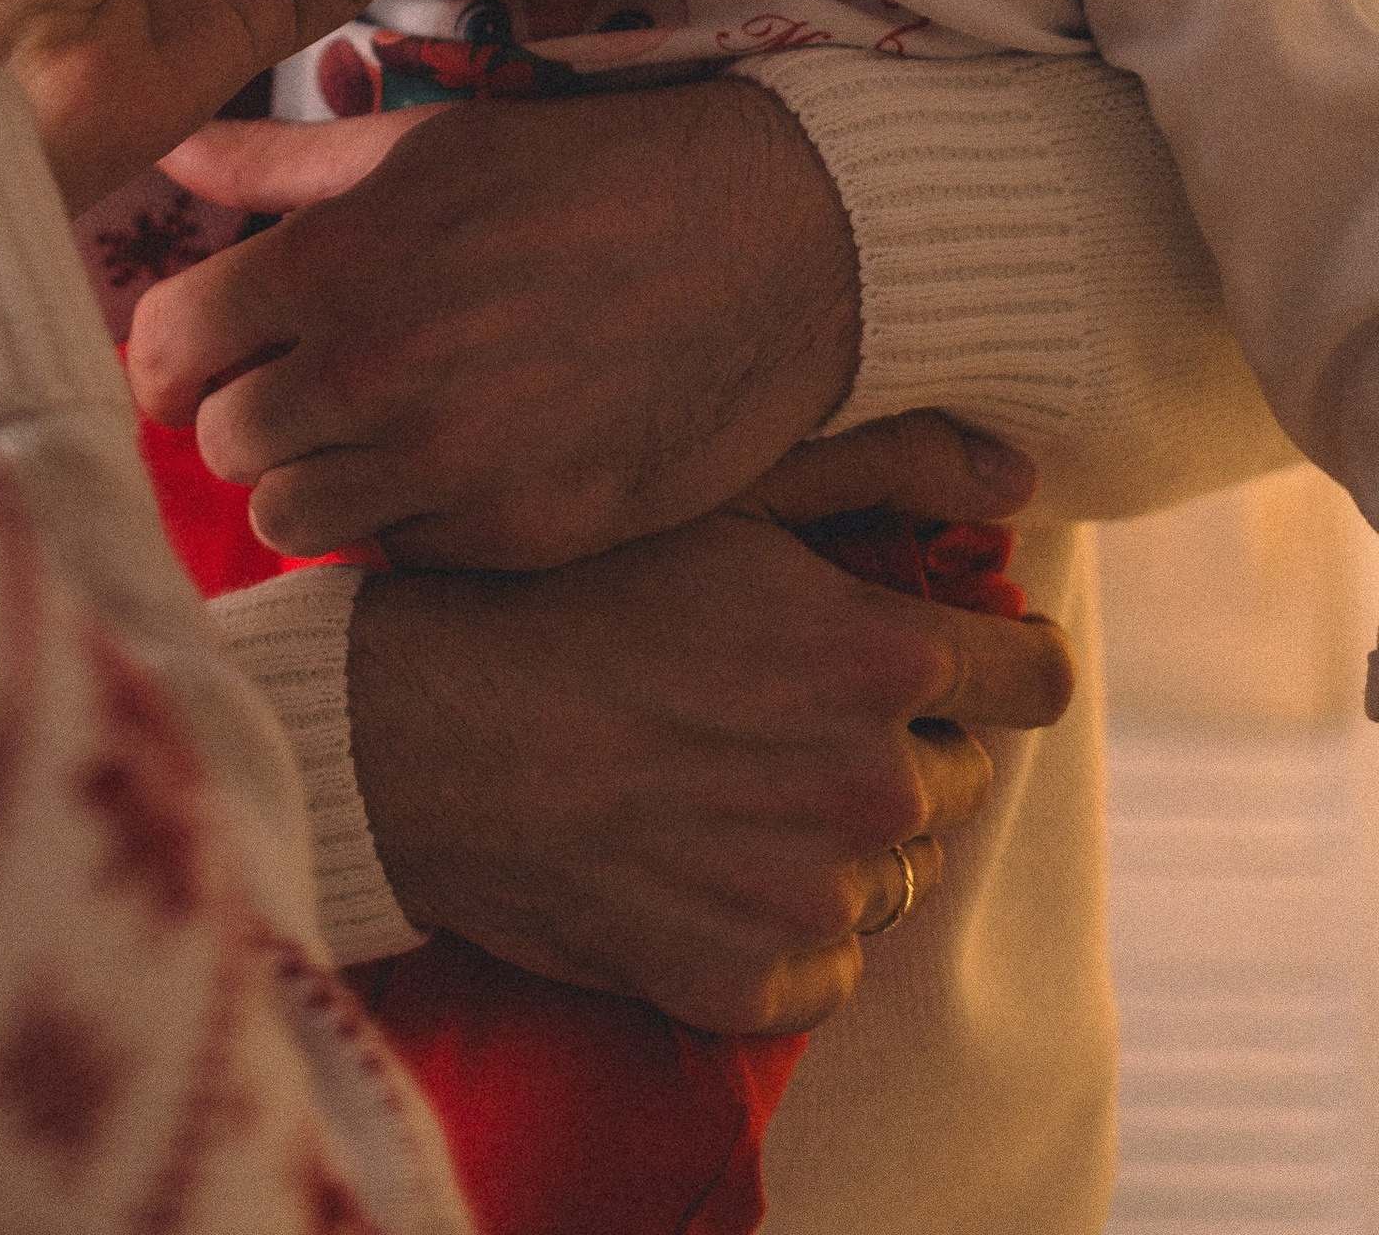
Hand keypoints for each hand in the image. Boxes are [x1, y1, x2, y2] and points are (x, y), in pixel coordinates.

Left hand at [128, 77, 862, 565]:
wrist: (773, 246)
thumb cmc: (588, 175)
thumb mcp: (426, 146)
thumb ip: (280, 164)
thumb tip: (170, 144)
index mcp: (337, 261)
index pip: (166, 344)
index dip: (172, 351)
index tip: (200, 353)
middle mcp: (377, 372)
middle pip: (221, 441)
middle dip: (245, 410)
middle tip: (299, 381)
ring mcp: (448, 466)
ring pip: (290, 518)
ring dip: (313, 478)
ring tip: (373, 426)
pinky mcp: (518, 538)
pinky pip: (397, 556)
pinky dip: (405, 520)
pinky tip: (457, 458)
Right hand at [344, 487, 1073, 1031]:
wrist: (417, 732)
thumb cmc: (565, 589)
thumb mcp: (722, 491)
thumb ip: (883, 466)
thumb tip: (1015, 472)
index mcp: (881, 661)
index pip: (1036, 680)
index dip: (994, 657)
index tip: (941, 655)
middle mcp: (872, 789)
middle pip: (958, 778)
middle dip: (893, 744)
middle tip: (776, 707)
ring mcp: (813, 901)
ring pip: (890, 874)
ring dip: (836, 837)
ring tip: (722, 778)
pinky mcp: (750, 987)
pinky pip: (823, 968)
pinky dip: (778, 927)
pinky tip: (696, 858)